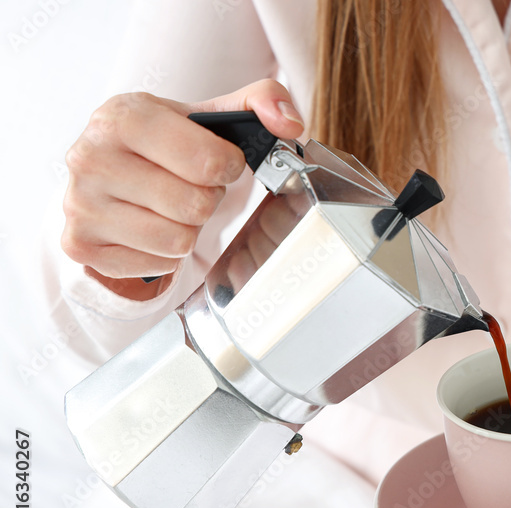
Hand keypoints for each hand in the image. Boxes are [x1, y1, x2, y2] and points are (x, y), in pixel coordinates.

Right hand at [61, 79, 305, 299]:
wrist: (109, 172)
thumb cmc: (166, 143)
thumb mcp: (208, 114)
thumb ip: (261, 101)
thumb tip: (290, 123)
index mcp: (122, 116)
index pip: (208, 162)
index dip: (227, 167)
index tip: (217, 162)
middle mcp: (90, 157)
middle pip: (196, 206)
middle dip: (206, 198)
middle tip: (190, 185)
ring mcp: (81, 204)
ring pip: (178, 240)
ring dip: (188, 227)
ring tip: (171, 205)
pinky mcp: (82, 244)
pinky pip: (159, 263)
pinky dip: (166, 252)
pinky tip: (151, 226)